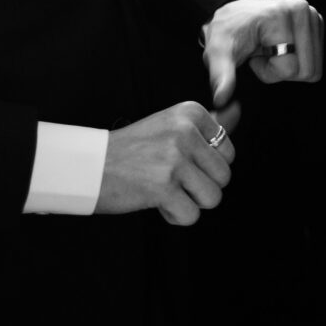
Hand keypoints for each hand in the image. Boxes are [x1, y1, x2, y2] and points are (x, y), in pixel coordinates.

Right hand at [97, 101, 234, 222]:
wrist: (88, 166)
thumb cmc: (132, 150)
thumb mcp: (170, 125)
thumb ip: (206, 124)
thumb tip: (237, 110)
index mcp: (190, 112)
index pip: (228, 151)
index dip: (205, 165)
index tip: (177, 159)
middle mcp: (185, 131)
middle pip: (224, 176)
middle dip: (200, 186)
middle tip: (170, 178)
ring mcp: (174, 159)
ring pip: (213, 197)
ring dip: (190, 202)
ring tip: (165, 189)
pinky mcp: (163, 188)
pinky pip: (192, 215)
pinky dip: (175, 215)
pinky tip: (156, 202)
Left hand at [201, 0, 325, 106]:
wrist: (237, 16)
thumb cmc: (229, 33)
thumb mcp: (219, 53)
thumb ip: (222, 75)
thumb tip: (221, 98)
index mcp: (280, 14)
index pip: (289, 68)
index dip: (268, 72)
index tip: (253, 56)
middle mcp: (302, 11)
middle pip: (307, 70)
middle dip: (282, 70)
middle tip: (263, 54)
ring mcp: (313, 16)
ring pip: (313, 68)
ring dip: (290, 66)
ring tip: (271, 50)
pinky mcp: (318, 24)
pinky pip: (316, 62)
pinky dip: (297, 60)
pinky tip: (280, 47)